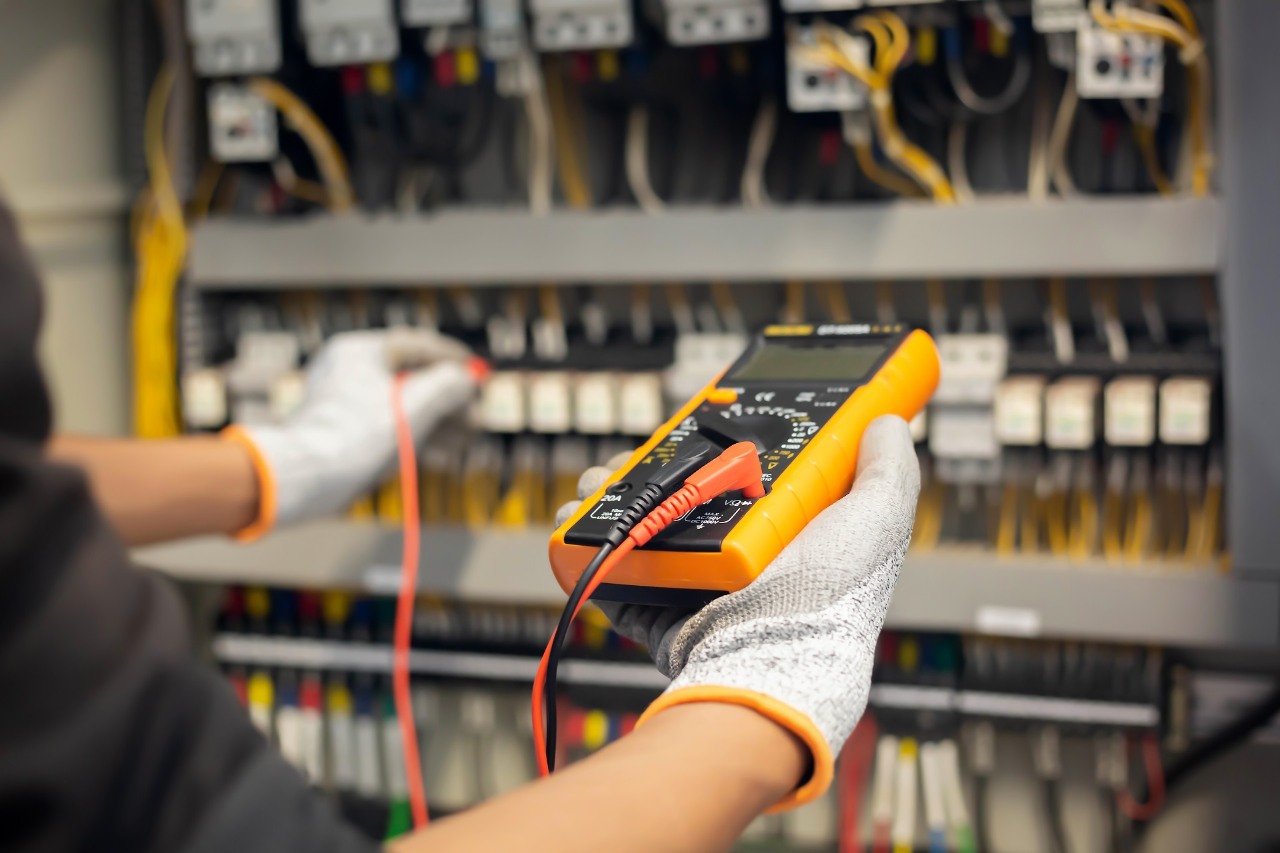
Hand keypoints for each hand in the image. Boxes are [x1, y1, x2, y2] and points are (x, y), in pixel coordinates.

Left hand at [224, 329, 477, 535]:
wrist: (303, 479)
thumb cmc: (355, 437)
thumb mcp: (413, 406)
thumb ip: (447, 386)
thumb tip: (465, 378)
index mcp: (358, 351)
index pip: (416, 345)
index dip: (453, 360)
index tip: (478, 372)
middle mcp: (348, 371)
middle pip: (410, 378)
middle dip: (449, 399)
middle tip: (477, 414)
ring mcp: (342, 402)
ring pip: (400, 405)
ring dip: (437, 421)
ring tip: (467, 438)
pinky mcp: (341, 432)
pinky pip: (386, 425)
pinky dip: (414, 434)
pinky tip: (442, 451)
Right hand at [554, 416, 918, 808]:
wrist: (774, 655)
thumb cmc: (832, 595)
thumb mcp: (877, 520)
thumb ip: (888, 469)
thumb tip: (887, 422)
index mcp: (779, 533)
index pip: (737, 476)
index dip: (710, 446)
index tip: (689, 424)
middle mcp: (734, 558)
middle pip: (678, 497)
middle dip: (644, 469)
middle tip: (628, 456)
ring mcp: (693, 585)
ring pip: (639, 530)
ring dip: (607, 503)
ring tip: (593, 486)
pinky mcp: (659, 612)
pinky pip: (615, 577)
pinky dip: (587, 555)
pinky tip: (575, 529)